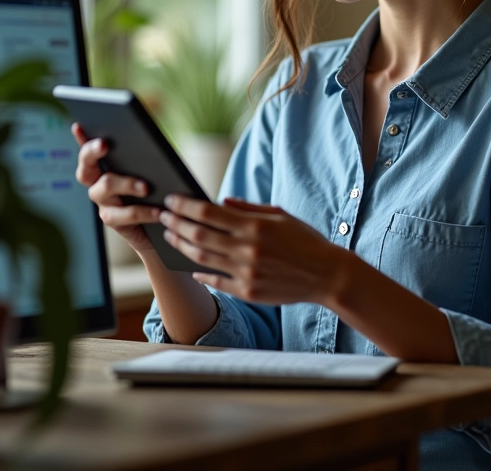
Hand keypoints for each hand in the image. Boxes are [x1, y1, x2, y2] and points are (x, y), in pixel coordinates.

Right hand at [72, 123, 159, 255]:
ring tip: (146, 187)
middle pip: (85, 167)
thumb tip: (147, 141)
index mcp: (104, 168)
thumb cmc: (157, 192)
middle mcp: (97, 184)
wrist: (160, 227)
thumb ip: (145, 158)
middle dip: (93, 151)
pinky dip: (143, 211)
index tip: (79, 125)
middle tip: (106, 144)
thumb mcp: (152, 172)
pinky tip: (158, 211)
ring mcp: (103, 203)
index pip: (88, 150)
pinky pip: (124, 214)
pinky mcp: (113, 221)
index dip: (80, 138)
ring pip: (105, 186)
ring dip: (127, 184)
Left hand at [159, 195, 346, 304]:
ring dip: (182, 246)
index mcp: (254, 226)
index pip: (209, 212)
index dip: (186, 205)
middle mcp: (247, 249)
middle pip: (200, 235)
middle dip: (177, 223)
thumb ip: (249, 209)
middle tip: (163, 216)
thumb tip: (221, 202)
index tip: (171, 199)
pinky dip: (201, 273)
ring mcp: (246, 272)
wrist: (327, 275)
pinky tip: (191, 265)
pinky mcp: (248, 291)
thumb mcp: (280, 216)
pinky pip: (217, 281)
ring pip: (203, 258)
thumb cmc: (305, 241)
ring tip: (170, 237)